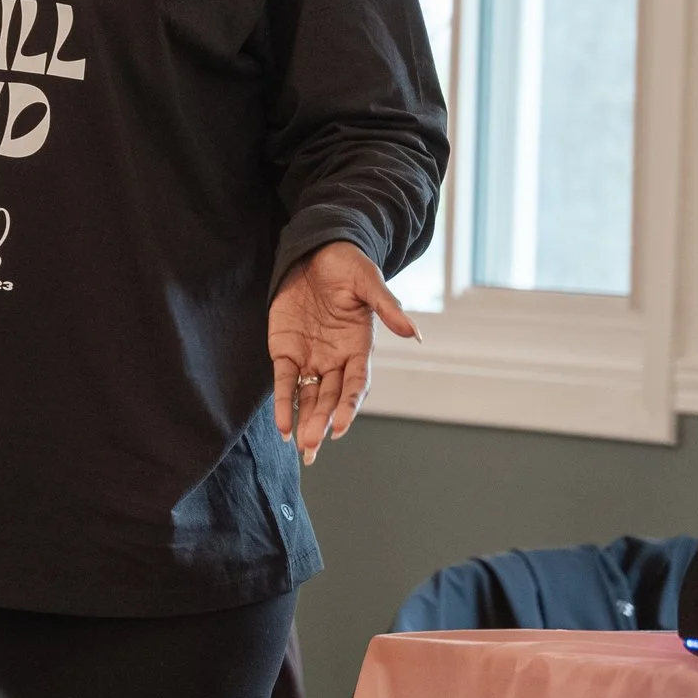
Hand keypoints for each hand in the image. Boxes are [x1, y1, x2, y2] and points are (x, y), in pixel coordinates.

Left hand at [268, 241, 417, 463]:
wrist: (314, 251)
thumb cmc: (346, 265)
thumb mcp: (367, 282)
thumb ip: (388, 307)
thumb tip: (415, 333)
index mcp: (359, 347)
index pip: (356, 383)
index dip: (349, 405)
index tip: (340, 425)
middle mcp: (336, 359)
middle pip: (331, 397)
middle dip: (323, 421)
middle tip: (314, 446)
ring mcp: (311, 358)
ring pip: (309, 397)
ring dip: (305, 420)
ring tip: (302, 445)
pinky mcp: (286, 352)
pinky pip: (284, 383)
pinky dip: (283, 404)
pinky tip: (283, 426)